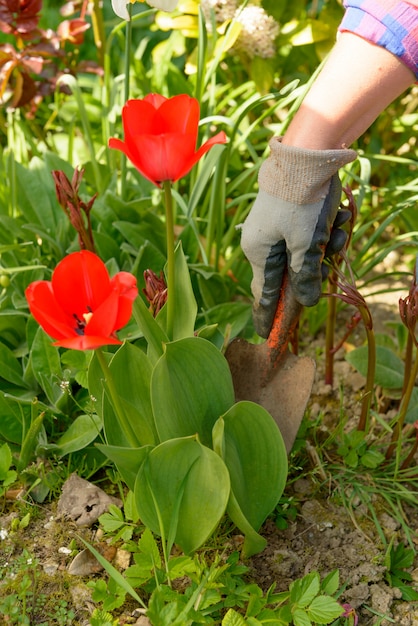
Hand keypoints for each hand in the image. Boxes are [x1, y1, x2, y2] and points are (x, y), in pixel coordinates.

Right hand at [240, 138, 355, 337]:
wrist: (306, 156)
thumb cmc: (300, 204)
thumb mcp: (306, 244)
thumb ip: (306, 275)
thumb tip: (306, 302)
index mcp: (258, 252)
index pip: (264, 293)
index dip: (268, 315)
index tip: (265, 336)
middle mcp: (263, 242)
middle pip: (292, 271)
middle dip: (316, 267)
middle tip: (329, 260)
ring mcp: (276, 227)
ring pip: (305, 252)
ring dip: (326, 245)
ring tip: (337, 230)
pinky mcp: (289, 214)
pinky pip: (308, 233)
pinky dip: (326, 229)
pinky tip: (337, 217)